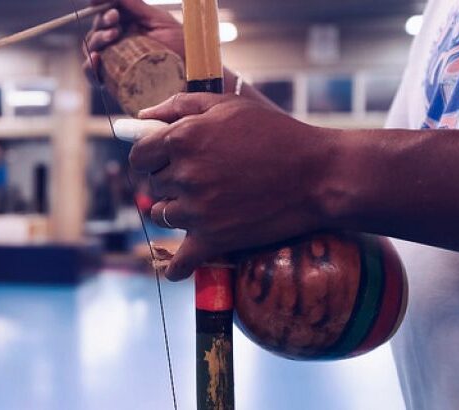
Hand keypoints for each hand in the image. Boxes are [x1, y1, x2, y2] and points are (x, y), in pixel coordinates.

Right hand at [83, 0, 183, 80]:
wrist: (190, 73)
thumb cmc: (178, 46)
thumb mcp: (158, 20)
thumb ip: (136, 6)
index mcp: (126, 23)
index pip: (104, 12)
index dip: (99, 4)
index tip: (99, 1)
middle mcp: (117, 41)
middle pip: (96, 28)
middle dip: (102, 21)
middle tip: (115, 19)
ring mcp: (114, 60)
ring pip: (91, 47)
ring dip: (97, 39)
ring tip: (113, 36)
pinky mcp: (113, 79)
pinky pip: (93, 74)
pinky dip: (90, 67)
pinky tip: (96, 59)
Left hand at [131, 93, 340, 280]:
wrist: (318, 175)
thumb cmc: (275, 133)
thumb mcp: (227, 105)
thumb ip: (180, 105)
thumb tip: (142, 118)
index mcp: (182, 139)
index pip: (139, 156)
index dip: (149, 157)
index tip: (161, 160)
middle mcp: (183, 175)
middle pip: (152, 186)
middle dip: (169, 181)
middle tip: (199, 177)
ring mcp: (196, 210)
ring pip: (163, 215)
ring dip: (176, 211)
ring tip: (204, 203)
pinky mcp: (213, 239)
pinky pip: (180, 261)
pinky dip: (176, 267)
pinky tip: (175, 269)